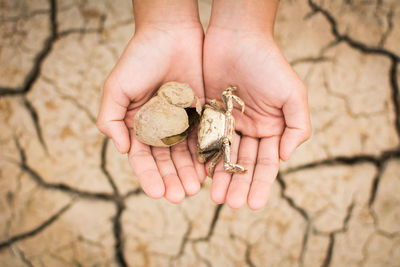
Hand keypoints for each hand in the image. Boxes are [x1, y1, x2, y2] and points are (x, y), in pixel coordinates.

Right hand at [97, 1, 205, 202]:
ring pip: (184, 154)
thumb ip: (110, 118)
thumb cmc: (140, 58)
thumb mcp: (116, 87)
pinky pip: (202, 138)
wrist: (171, 34)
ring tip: (193, 189)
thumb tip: (122, 149)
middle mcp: (158, 127)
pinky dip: (203, 155)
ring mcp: (179, 122)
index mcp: (136, 124)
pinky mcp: (199, 114)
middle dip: (171, 179)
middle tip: (179, 196)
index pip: (141, 158)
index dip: (148, 176)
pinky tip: (207, 170)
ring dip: (187, 172)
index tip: (156, 193)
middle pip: (164, 161)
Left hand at [203, 19, 310, 208]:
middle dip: (239, 185)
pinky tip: (200, 175)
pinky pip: (205, 141)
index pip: (267, 163)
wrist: (236, 38)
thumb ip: (297, 127)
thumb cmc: (268, 64)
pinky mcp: (208, 116)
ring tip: (214, 197)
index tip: (254, 204)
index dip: (261, 184)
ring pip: (223, 156)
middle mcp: (251, 130)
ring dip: (220, 177)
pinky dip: (204, 158)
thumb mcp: (292, 94)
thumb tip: (285, 158)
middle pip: (244, 164)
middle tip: (231, 205)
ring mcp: (229, 124)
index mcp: (272, 129)